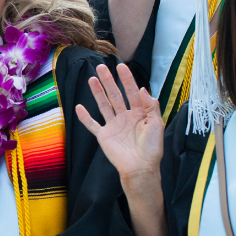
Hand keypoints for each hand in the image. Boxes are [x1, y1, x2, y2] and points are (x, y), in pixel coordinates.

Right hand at [76, 63, 163, 184]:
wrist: (140, 168)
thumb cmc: (152, 148)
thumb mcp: (157, 124)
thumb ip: (150, 105)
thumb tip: (142, 88)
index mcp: (139, 113)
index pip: (131, 92)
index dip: (127, 79)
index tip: (121, 66)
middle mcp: (125, 117)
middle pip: (115, 95)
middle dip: (109, 81)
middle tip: (101, 67)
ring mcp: (113, 126)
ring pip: (104, 105)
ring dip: (97, 92)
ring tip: (92, 79)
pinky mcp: (104, 136)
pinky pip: (92, 124)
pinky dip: (85, 117)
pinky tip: (79, 107)